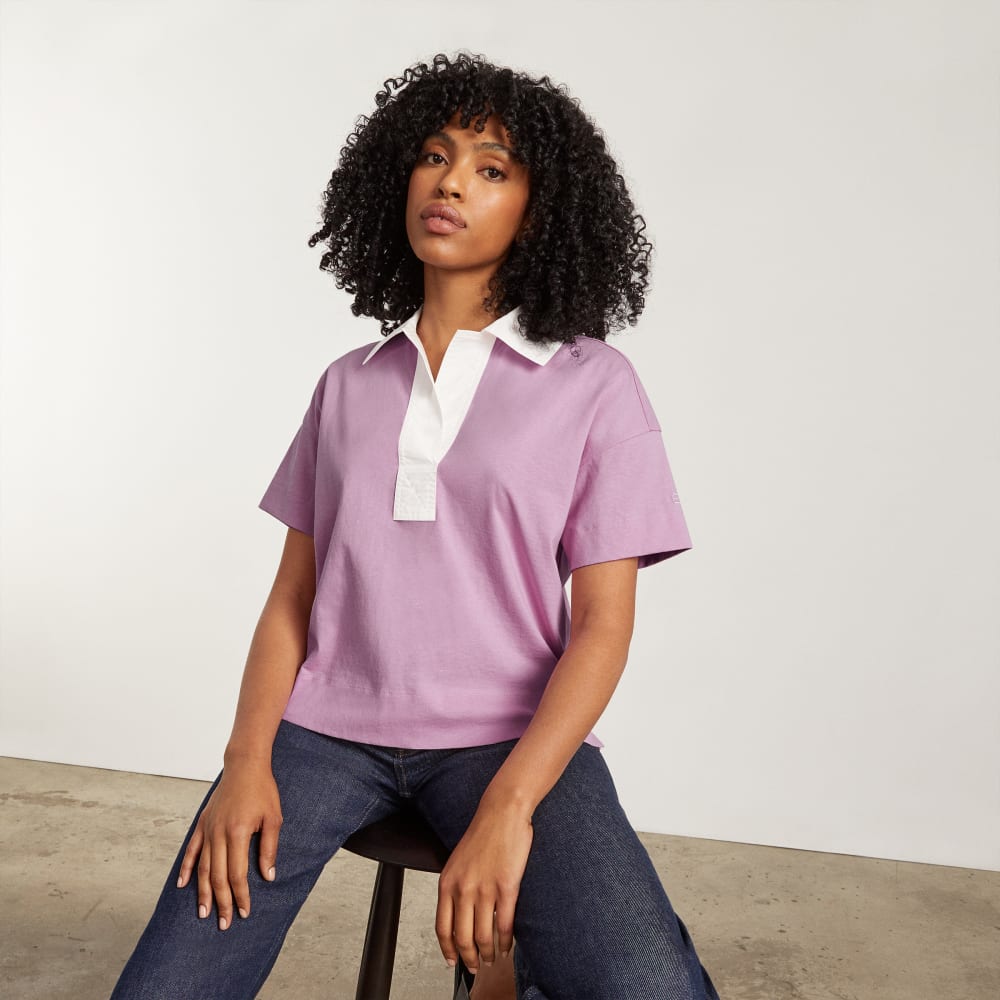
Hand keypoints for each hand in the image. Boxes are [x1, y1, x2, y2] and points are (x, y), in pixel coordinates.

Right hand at [176, 759, 282, 930]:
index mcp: (237, 833)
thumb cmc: (263, 790)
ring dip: (202, 892)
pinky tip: (182, 885)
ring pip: (202, 867)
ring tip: (203, 912)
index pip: (237, 874)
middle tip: (224, 924)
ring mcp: (208, 828)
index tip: (245, 912)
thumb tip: (268, 877)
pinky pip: (192, 850)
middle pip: (218, 876)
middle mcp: (218, 833)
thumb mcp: (274, 818)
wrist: (245, 765)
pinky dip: (187, 868)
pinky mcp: (202, 823)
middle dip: (221, 902)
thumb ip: (269, 848)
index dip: (241, 895)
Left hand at [435, 796, 532, 974]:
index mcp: (447, 882)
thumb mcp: (458, 861)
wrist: (501, 811)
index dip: (448, 950)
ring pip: (484, 936)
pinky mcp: (507, 887)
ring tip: (493, 959)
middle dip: (468, 959)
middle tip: (475, 967)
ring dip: (488, 954)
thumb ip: (455, 887)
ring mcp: (485, 889)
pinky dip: (506, 941)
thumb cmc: (483, 833)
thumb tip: (458, 913)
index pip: (443, 927)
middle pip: (462, 937)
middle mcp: (463, 889)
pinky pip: (504, 924)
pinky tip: (508, 945)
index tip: (452, 961)